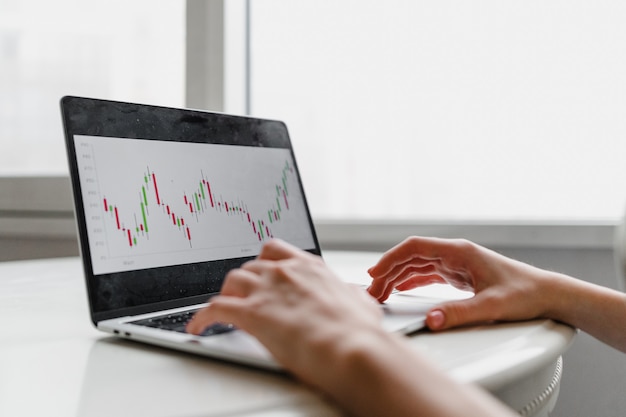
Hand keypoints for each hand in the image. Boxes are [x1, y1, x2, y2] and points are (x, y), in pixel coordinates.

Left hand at [186, 239, 383, 383]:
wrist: (352, 347)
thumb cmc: (359, 330)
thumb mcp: (360, 303)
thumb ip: (351, 295)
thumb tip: (354, 297)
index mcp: (309, 267)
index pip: (276, 250)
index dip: (265, 262)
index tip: (262, 271)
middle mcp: (284, 272)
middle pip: (251, 266)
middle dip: (246, 281)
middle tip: (245, 296)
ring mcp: (266, 290)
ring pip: (232, 280)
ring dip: (227, 293)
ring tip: (227, 307)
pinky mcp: (251, 313)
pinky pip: (215, 308)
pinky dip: (203, 317)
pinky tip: (199, 325)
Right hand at [367, 236, 553, 329]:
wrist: (546, 293)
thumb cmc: (525, 293)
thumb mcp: (492, 306)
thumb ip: (459, 313)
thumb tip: (430, 320)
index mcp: (459, 252)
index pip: (415, 247)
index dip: (391, 258)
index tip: (375, 273)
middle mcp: (454, 254)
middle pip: (411, 256)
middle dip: (389, 271)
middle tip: (372, 290)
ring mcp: (456, 264)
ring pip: (417, 265)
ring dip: (397, 277)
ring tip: (380, 292)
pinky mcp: (458, 275)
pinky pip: (427, 274)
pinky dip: (410, 281)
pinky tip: (400, 289)